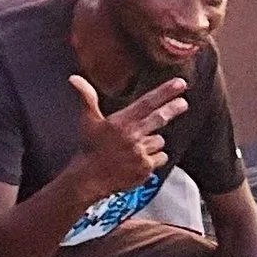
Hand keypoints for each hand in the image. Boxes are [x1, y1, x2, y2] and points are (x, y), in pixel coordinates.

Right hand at [68, 75, 188, 203]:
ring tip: (135, 148)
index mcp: (121, 122)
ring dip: (152, 142)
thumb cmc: (89, 148)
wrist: (89, 178)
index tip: (180, 84)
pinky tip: (138, 161)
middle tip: (183, 103)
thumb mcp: (87, 121)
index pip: (147, 103)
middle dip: (174, 108)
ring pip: (159, 141)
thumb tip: (73, 78)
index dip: (165, 92)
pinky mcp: (146, 168)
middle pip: (160, 118)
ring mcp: (141, 152)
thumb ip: (87, 98)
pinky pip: (160, 158)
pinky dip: (153, 159)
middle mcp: (133, 135)